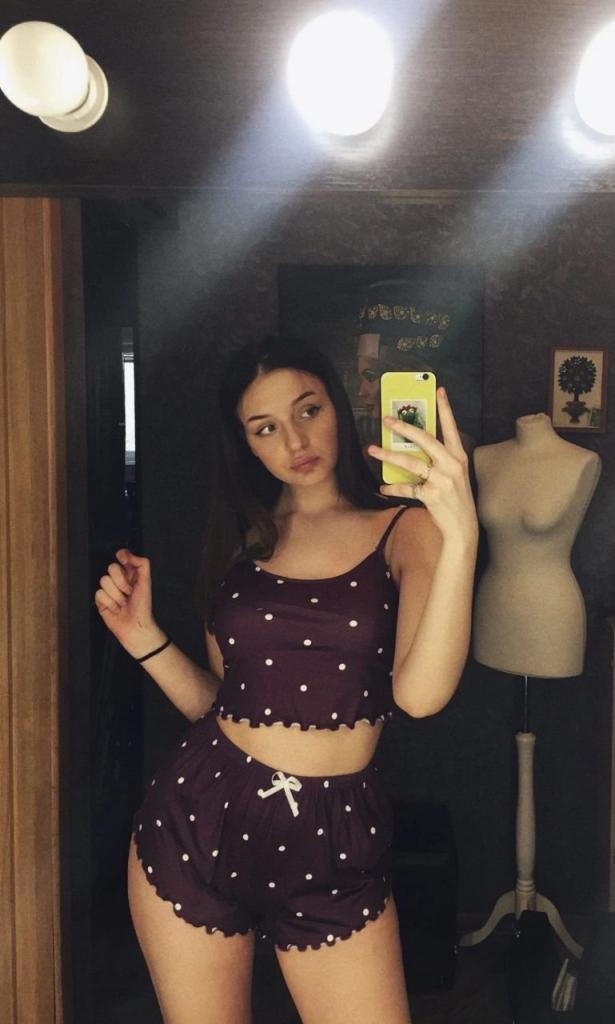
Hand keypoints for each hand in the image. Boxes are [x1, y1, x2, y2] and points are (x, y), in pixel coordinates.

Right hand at [94, 549, 162, 655]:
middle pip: (111, 568)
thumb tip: (131, 554)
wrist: (135, 626)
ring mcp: (109, 590)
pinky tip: (116, 608)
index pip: (122, 556)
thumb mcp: (146, 583)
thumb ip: (142, 565)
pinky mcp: (101, 601)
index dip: (121, 556)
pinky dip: (109, 603)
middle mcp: (119, 580)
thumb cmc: (143, 607)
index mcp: (130, 574)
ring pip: (104, 581)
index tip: (124, 560)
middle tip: (129, 592)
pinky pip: (99, 594)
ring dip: (117, 595)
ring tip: (123, 603)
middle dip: (122, 582)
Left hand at [368, 388, 477, 544]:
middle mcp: (452, 465)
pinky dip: (393, 487)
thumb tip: (414, 444)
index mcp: (459, 456)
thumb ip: (440, 458)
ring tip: (372, 450)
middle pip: (425, 439)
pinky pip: (406, 487)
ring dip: (388, 455)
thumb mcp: (454, 474)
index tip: (438, 390)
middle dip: (403, 427)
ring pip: (410, 462)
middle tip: (386, 420)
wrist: (462, 527)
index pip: (451, 427)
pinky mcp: (431, 495)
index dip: (445, 408)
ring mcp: (442, 480)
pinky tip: (383, 487)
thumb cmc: (456, 498)